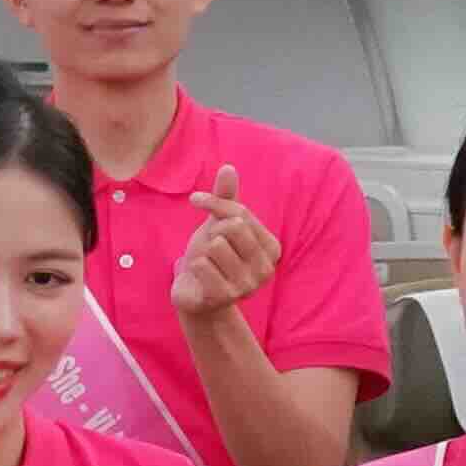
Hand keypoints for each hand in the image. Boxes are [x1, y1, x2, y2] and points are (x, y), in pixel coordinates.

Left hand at [170, 161, 279, 318]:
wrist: (196, 294)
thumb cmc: (212, 256)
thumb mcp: (218, 224)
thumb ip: (226, 198)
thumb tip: (228, 167)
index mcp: (272, 248)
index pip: (240, 212)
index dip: (214, 204)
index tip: (196, 200)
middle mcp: (266, 268)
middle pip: (231, 227)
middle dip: (212, 234)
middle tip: (210, 249)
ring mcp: (248, 286)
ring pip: (215, 246)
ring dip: (202, 253)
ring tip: (207, 266)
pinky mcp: (226, 297)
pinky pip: (201, 265)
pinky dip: (194, 267)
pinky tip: (201, 278)